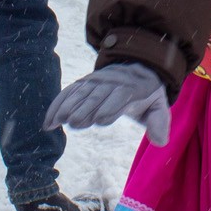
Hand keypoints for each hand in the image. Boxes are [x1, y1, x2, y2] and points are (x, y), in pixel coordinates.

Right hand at [42, 62, 170, 145]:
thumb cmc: (147, 94)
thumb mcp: (158, 106)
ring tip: (57, 121)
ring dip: (67, 106)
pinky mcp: (84, 84)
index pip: (121, 97)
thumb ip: (159, 123)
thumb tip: (161, 142)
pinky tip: (49, 121)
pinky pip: (69, 93)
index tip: (100, 120)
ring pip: (80, 93)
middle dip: (85, 108)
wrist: (136, 68)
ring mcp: (96, 82)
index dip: (110, 107)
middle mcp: (112, 83)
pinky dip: (57, 105)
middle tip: (74, 123)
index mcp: (132, 89)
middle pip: (97, 95)